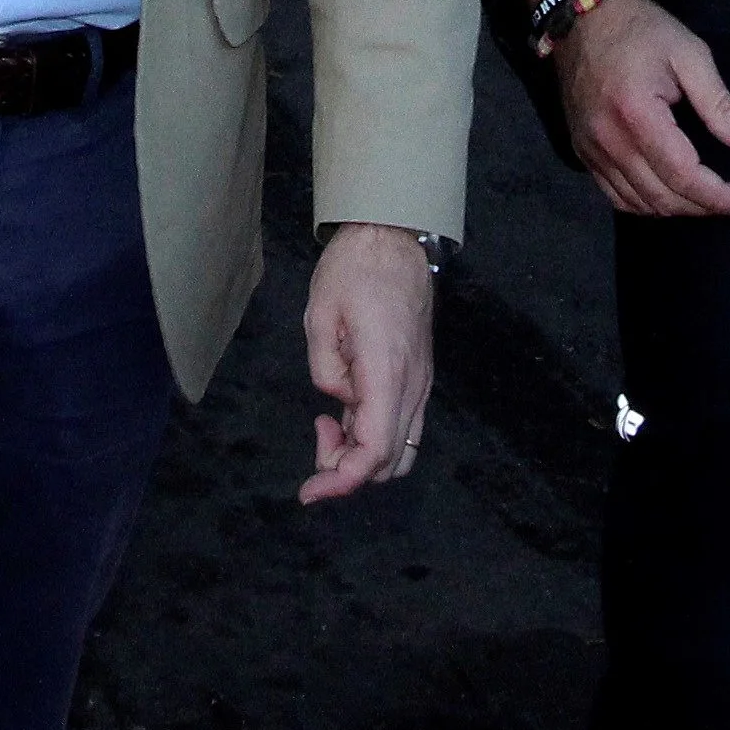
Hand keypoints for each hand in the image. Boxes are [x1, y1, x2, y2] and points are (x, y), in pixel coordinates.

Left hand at [299, 225, 435, 503]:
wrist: (394, 239)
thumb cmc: (355, 270)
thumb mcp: (320, 313)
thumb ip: (325, 367)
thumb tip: (338, 400)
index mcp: (387, 371)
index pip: (374, 451)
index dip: (340, 481)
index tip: (308, 490)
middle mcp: (412, 385)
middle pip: (389, 462)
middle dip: (347, 470)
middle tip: (318, 434)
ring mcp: (421, 383)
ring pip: (401, 451)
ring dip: (363, 455)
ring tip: (331, 423)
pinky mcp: (419, 377)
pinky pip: (403, 427)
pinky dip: (375, 437)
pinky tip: (349, 412)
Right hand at [556, 0, 729, 220]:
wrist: (582, 17)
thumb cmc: (642, 30)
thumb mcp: (691, 55)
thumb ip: (721, 105)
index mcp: (637, 113)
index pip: (683, 174)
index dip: (719, 197)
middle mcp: (609, 140)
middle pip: (663, 196)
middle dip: (707, 206)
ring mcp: (591, 149)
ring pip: (641, 203)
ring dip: (681, 209)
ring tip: (713, 199)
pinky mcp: (583, 152)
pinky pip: (617, 196)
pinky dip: (649, 205)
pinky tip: (675, 196)